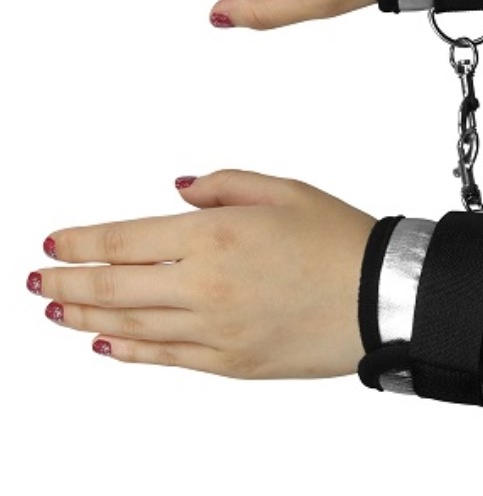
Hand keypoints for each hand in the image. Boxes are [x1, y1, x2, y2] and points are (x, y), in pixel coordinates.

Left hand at [28, 170, 374, 377]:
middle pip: (114, 287)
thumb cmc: (339, 239)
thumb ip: (223, 184)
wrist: (382, 297)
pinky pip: (166, 358)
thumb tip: (177, 190)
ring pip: (131, 327)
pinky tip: (105, 344)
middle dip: (66, 283)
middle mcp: (206, 285)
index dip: (81, 242)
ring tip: (56, 311)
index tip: (53, 242)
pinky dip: (128, 352)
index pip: (125, 239)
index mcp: (217, 235)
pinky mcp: (232, 363)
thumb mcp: (285, 190)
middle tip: (37, 281)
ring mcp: (216, 330)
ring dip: (85, 317)